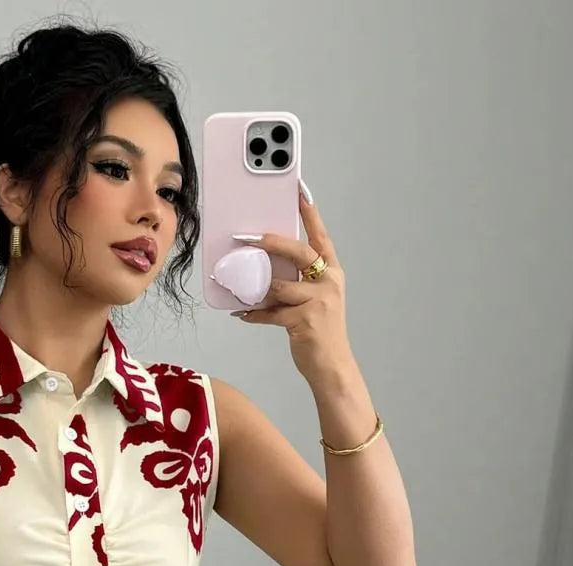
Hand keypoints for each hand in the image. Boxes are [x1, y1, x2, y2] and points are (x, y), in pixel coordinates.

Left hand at [230, 184, 354, 385]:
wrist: (333, 366)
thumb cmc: (321, 332)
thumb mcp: (318, 300)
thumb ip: (300, 282)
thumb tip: (268, 268)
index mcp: (332, 272)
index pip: (320, 237)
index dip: (310, 214)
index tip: (300, 192)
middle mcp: (328, 282)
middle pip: (298, 251)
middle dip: (272, 242)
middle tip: (249, 239)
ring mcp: (318, 301)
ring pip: (278, 286)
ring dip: (256, 289)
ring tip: (240, 290)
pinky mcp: (304, 320)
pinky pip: (270, 312)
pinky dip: (253, 314)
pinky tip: (242, 313)